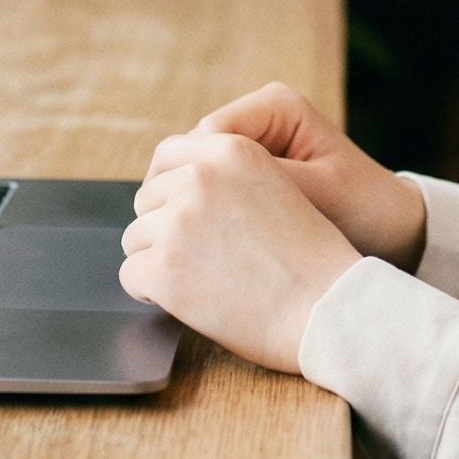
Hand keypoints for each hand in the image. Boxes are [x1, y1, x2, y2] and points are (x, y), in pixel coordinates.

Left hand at [120, 132, 359, 372]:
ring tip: (200, 280)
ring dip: (158, 259)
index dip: (169, 187)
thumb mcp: (277, 188)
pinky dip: (150, 291)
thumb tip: (173, 189)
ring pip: (135, 238)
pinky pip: (131, 275)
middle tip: (198, 256)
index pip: (167, 154)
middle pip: (147, 198)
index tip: (178, 213)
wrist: (328, 308)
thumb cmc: (309, 259)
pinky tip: (186, 298)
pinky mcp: (164, 267)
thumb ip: (229, 178)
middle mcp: (200, 177)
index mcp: (232, 150)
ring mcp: (178, 222)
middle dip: (163, 227)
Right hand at [183, 82, 426, 270]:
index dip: (194, 174)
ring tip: (201, 239)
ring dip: (198, 201)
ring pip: (200, 169)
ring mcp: (254, 141)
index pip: (209, 133)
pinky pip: (214, 184)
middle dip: (190, 188)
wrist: (392, 227)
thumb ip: (263, 183)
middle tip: (188, 232)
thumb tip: (205, 184)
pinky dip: (211, 208)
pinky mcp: (251, 168)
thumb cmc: (364, 209)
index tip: (191, 218)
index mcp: (276, 105)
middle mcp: (259, 115)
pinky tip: (213, 238)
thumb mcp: (317, 194)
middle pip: (196, 148)